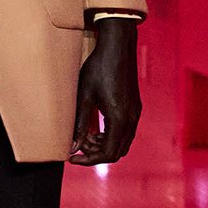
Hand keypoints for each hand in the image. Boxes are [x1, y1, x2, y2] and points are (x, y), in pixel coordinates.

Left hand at [69, 17, 142, 164]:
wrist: (118, 47)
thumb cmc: (99, 67)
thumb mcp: (84, 95)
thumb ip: (79, 123)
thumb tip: (72, 147)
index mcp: (118, 118)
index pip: (107, 153)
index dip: (88, 160)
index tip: (72, 157)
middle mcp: (131, 119)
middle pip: (117, 152)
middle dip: (96, 154)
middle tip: (78, 145)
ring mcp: (135, 113)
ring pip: (122, 143)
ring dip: (103, 145)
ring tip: (85, 136)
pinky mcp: (134, 107)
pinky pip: (125, 132)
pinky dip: (111, 136)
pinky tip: (96, 128)